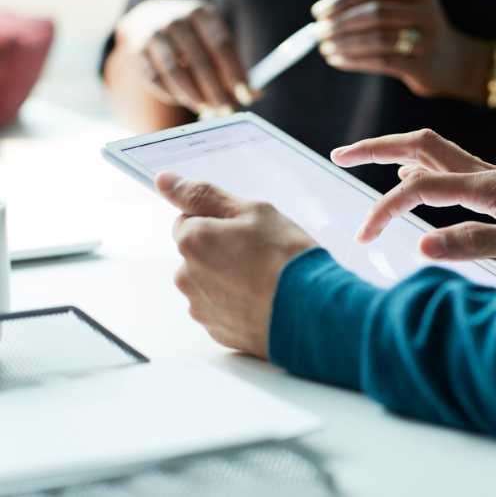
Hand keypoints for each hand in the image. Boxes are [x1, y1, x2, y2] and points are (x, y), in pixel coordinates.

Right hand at [116, 0, 254, 116]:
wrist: (151, 19)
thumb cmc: (195, 37)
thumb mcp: (216, 41)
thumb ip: (235, 66)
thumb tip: (255, 93)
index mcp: (202, 12)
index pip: (222, 45)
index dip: (235, 73)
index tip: (246, 96)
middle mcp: (175, 19)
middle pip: (200, 60)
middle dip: (216, 91)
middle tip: (227, 110)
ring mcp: (153, 33)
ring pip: (175, 72)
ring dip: (194, 96)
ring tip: (207, 109)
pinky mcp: (137, 50)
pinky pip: (156, 80)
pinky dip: (173, 95)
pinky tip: (186, 100)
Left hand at [155, 172, 316, 357]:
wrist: (312, 310)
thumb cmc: (286, 258)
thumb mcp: (253, 211)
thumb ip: (203, 195)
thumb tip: (165, 181)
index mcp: (192, 241)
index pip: (189, 220)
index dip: (219, 221)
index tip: (245, 230)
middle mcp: (187, 276)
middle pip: (197, 253)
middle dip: (222, 251)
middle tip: (259, 254)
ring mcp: (202, 307)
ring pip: (209, 282)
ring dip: (229, 278)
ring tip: (264, 280)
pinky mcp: (217, 331)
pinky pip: (222, 309)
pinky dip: (237, 303)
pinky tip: (263, 299)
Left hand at [311, 0, 489, 99]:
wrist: (457, 66)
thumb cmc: (421, 38)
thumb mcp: (408, 14)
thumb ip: (378, 11)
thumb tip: (326, 18)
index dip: (343, 0)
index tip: (319, 11)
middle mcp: (426, 14)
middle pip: (374, 13)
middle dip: (340, 23)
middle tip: (317, 32)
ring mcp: (426, 41)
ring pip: (376, 38)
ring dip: (344, 43)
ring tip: (325, 48)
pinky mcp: (422, 66)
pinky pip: (380, 61)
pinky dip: (354, 61)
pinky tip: (338, 61)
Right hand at [331, 129, 495, 270]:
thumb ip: (474, 242)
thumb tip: (421, 246)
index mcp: (485, 186)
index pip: (418, 188)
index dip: (384, 210)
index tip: (365, 236)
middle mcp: (483, 172)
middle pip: (418, 145)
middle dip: (375, 148)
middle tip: (340, 156)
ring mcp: (489, 176)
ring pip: (431, 151)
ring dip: (394, 152)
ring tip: (364, 161)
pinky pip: (447, 165)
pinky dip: (420, 167)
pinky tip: (415, 182)